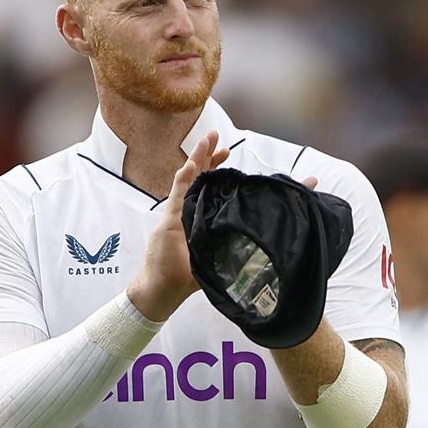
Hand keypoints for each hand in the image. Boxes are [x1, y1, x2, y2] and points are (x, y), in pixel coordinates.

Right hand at [127, 131, 229, 320]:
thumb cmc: (188, 277)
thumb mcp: (217, 256)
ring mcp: (178, 214)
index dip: (220, 170)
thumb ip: (232, 243)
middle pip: (200, 177)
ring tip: (207, 138)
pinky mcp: (169, 221)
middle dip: (210, 156)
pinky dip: (185, 177)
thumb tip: (262, 239)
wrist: (164, 289)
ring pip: (189, 178)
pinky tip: (191, 163)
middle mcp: (188, 211)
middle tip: (221, 138)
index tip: (230, 153)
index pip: (211, 188)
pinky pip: (178, 193)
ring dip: (198, 157)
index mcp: (199, 217)